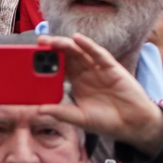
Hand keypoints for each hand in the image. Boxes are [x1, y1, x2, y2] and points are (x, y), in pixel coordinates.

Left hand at [47, 34, 162, 156]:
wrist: (133, 124)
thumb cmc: (107, 121)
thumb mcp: (79, 118)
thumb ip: (61, 112)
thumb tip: (38, 110)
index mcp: (77, 84)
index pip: (59, 69)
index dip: (46, 63)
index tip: (29, 59)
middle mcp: (87, 74)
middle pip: (67, 57)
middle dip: (53, 49)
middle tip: (39, 42)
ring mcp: (99, 70)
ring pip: (80, 53)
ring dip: (66, 45)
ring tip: (52, 40)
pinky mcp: (112, 68)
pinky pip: (99, 54)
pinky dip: (88, 45)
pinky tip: (78, 39)